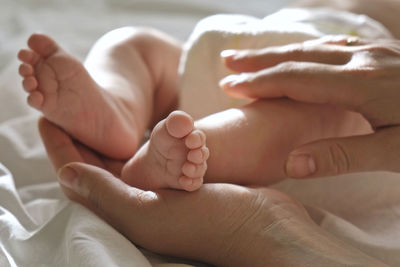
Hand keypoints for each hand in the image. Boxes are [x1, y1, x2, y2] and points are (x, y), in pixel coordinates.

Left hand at [38, 117, 386, 265]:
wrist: (267, 227)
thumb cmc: (213, 224)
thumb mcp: (152, 213)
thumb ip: (108, 195)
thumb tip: (67, 174)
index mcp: (125, 215)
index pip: (80, 179)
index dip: (62, 149)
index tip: (48, 117)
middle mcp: (139, 206)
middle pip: (100, 167)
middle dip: (85, 138)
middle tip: (71, 106)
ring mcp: (162, 194)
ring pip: (127, 159)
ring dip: (115, 135)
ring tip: (102, 107)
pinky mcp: (183, 182)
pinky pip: (155, 155)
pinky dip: (146, 137)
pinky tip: (144, 121)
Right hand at [220, 36, 399, 177]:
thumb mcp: (395, 153)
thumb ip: (343, 158)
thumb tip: (290, 165)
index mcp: (360, 83)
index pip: (295, 79)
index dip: (258, 83)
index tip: (228, 86)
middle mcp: (363, 60)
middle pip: (299, 56)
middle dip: (259, 59)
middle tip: (228, 61)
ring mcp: (376, 51)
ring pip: (315, 47)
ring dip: (280, 52)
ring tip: (255, 56)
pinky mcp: (385, 53)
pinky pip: (335, 45)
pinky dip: (308, 49)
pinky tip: (304, 52)